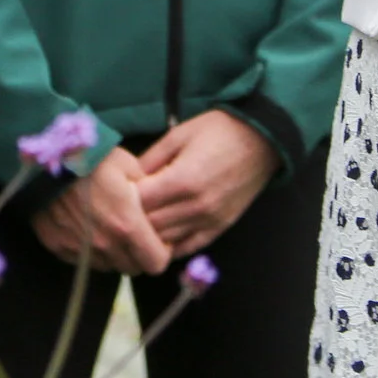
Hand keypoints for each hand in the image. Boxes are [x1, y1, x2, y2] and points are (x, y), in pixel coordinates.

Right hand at [31, 146, 168, 275]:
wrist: (45, 157)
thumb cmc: (91, 156)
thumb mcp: (129, 166)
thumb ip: (150, 193)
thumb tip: (159, 206)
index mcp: (127, 225)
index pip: (156, 263)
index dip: (161, 251)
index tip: (158, 237)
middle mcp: (104, 244)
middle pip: (133, 268)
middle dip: (139, 254)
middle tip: (135, 231)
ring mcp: (79, 248)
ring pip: (108, 266)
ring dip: (114, 253)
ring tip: (109, 227)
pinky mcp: (58, 246)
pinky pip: (82, 260)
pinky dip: (89, 250)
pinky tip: (86, 227)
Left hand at [133, 111, 276, 257]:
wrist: (262, 140)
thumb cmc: (218, 130)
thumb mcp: (178, 135)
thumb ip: (150, 159)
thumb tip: (125, 178)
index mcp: (182, 180)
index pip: (139, 203)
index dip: (122, 198)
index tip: (116, 190)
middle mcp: (196, 206)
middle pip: (149, 226)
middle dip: (131, 218)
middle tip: (121, 209)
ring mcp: (209, 221)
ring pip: (165, 241)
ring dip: (147, 235)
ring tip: (135, 223)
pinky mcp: (220, 228)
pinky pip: (188, 247)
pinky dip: (170, 247)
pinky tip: (158, 239)